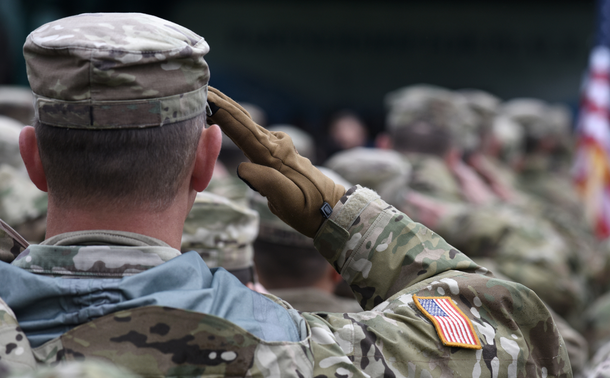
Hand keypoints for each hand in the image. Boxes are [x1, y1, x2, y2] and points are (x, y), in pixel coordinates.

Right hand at [207, 87, 345, 237]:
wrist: (331, 209)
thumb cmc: (308, 207)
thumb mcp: (287, 201)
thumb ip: (266, 182)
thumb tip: (241, 168)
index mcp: (274, 156)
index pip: (243, 131)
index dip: (223, 114)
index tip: (205, 98)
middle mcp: (275, 145)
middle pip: (244, 120)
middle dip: (221, 103)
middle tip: (199, 87)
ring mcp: (278, 146)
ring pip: (248, 124)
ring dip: (228, 109)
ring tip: (208, 96)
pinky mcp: (279, 151)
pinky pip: (253, 133)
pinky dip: (238, 122)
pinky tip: (229, 117)